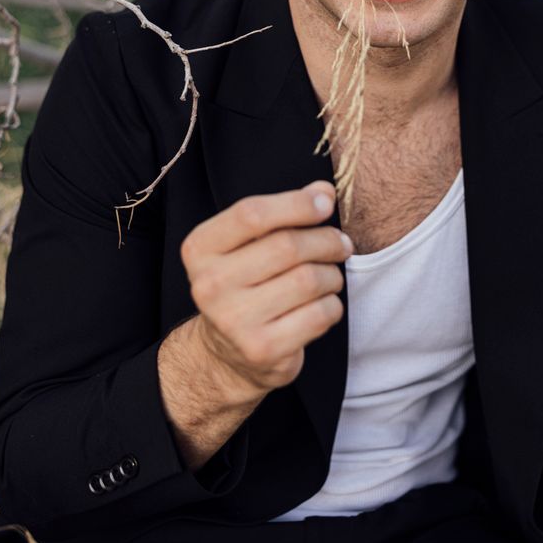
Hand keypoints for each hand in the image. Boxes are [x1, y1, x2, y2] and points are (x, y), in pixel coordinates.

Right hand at [180, 180, 351, 398]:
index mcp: (201, 248)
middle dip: (326, 241)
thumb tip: (324, 191)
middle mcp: (209, 284)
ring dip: (332, 274)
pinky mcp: (262, 349)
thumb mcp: (247, 243)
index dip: (297, 203)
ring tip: (330, 276)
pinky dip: (332, 305)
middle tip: (341, 243)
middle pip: (287, 247)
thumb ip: (282, 212)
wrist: (229, 350)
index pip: (252, 213)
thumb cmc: (246, 283)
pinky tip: (323, 303)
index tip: (325, 201)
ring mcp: (233, 320)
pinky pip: (319, 315)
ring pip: (308, 280)